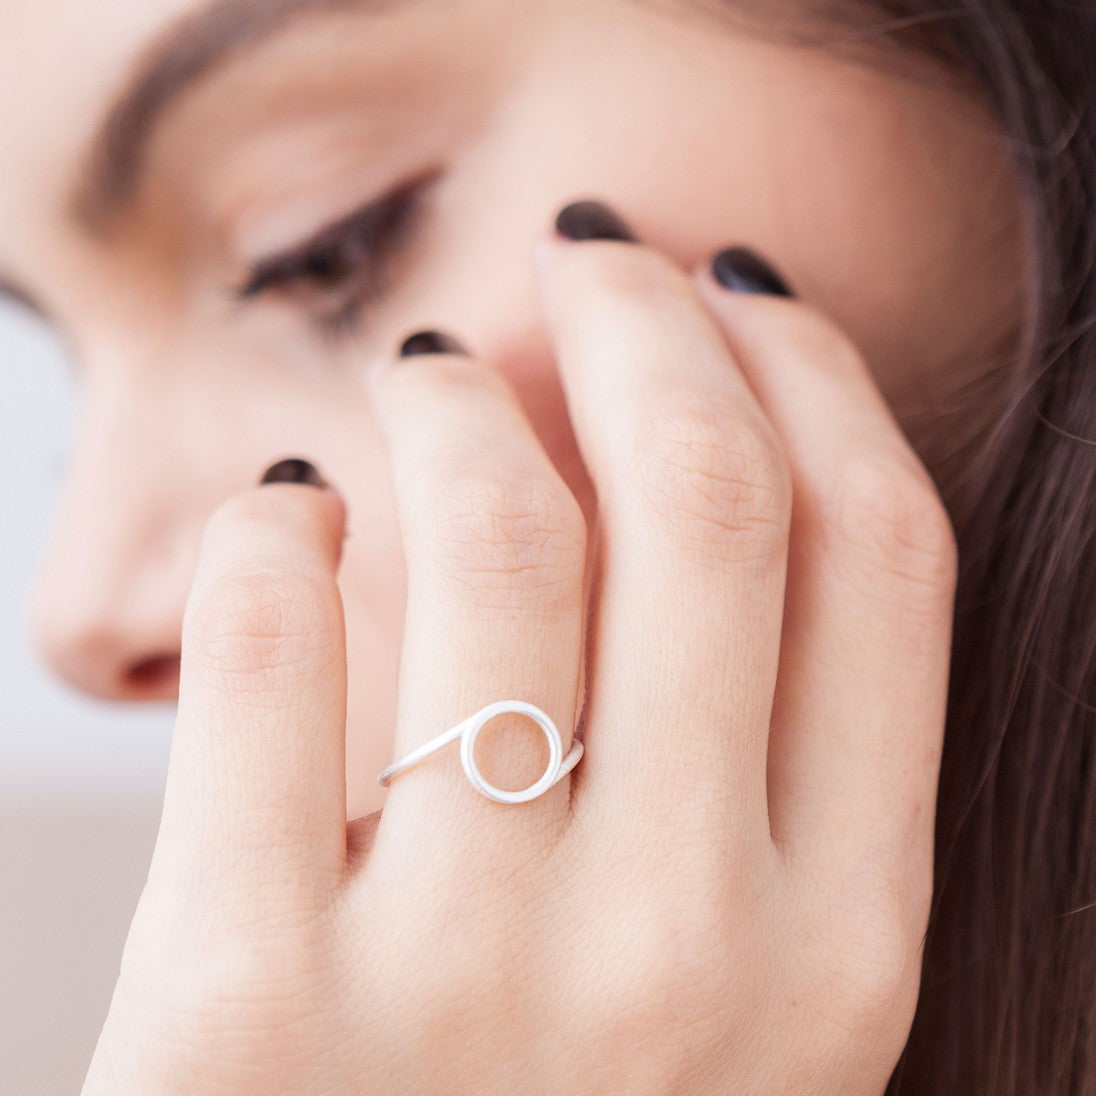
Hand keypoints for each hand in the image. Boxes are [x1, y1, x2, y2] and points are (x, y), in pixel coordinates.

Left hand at [82, 221, 955, 1095]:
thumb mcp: (726, 988)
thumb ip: (733, 752)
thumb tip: (665, 462)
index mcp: (838, 946)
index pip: (881, 558)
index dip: (817, 383)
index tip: (747, 297)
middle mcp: (689, 953)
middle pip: (709, 501)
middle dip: (654, 327)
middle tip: (596, 259)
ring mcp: (469, 986)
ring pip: (497, 531)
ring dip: (453, 398)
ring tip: (426, 370)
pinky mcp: (240, 1012)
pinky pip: (275, 638)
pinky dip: (282, 528)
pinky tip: (295, 511)